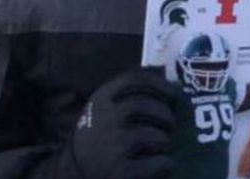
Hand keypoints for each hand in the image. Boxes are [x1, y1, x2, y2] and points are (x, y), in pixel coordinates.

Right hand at [58, 68, 183, 178]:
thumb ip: (132, 91)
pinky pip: (155, 162)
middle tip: (171, 124)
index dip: (160, 83)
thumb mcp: (105, 107)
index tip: (176, 91)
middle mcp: (104, 118)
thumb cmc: (98, 135)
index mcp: (101, 99)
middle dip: (165, 114)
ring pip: (151, 134)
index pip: (135, 79)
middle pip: (146, 106)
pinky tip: (165, 163)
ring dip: (164, 139)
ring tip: (163, 143)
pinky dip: (164, 162)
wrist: (74, 172)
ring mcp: (110, 145)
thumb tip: (173, 80)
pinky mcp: (119, 171)